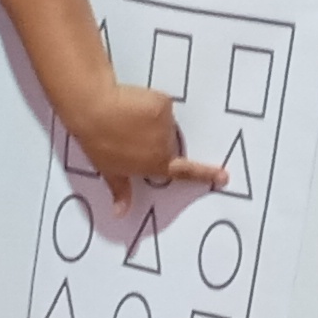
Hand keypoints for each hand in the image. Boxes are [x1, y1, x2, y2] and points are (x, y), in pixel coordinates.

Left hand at [60, 81, 216, 208]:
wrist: (93, 110)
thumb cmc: (98, 142)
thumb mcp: (109, 169)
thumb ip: (121, 190)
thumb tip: (121, 212)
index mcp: (154, 165)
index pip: (184, 172)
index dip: (205, 174)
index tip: (224, 176)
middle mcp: (165, 147)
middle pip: (171, 142)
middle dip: (156, 138)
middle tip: (131, 134)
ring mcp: (165, 126)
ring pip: (166, 123)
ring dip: (153, 121)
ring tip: (130, 119)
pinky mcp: (164, 105)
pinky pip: (163, 104)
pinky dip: (152, 104)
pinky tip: (134, 105)